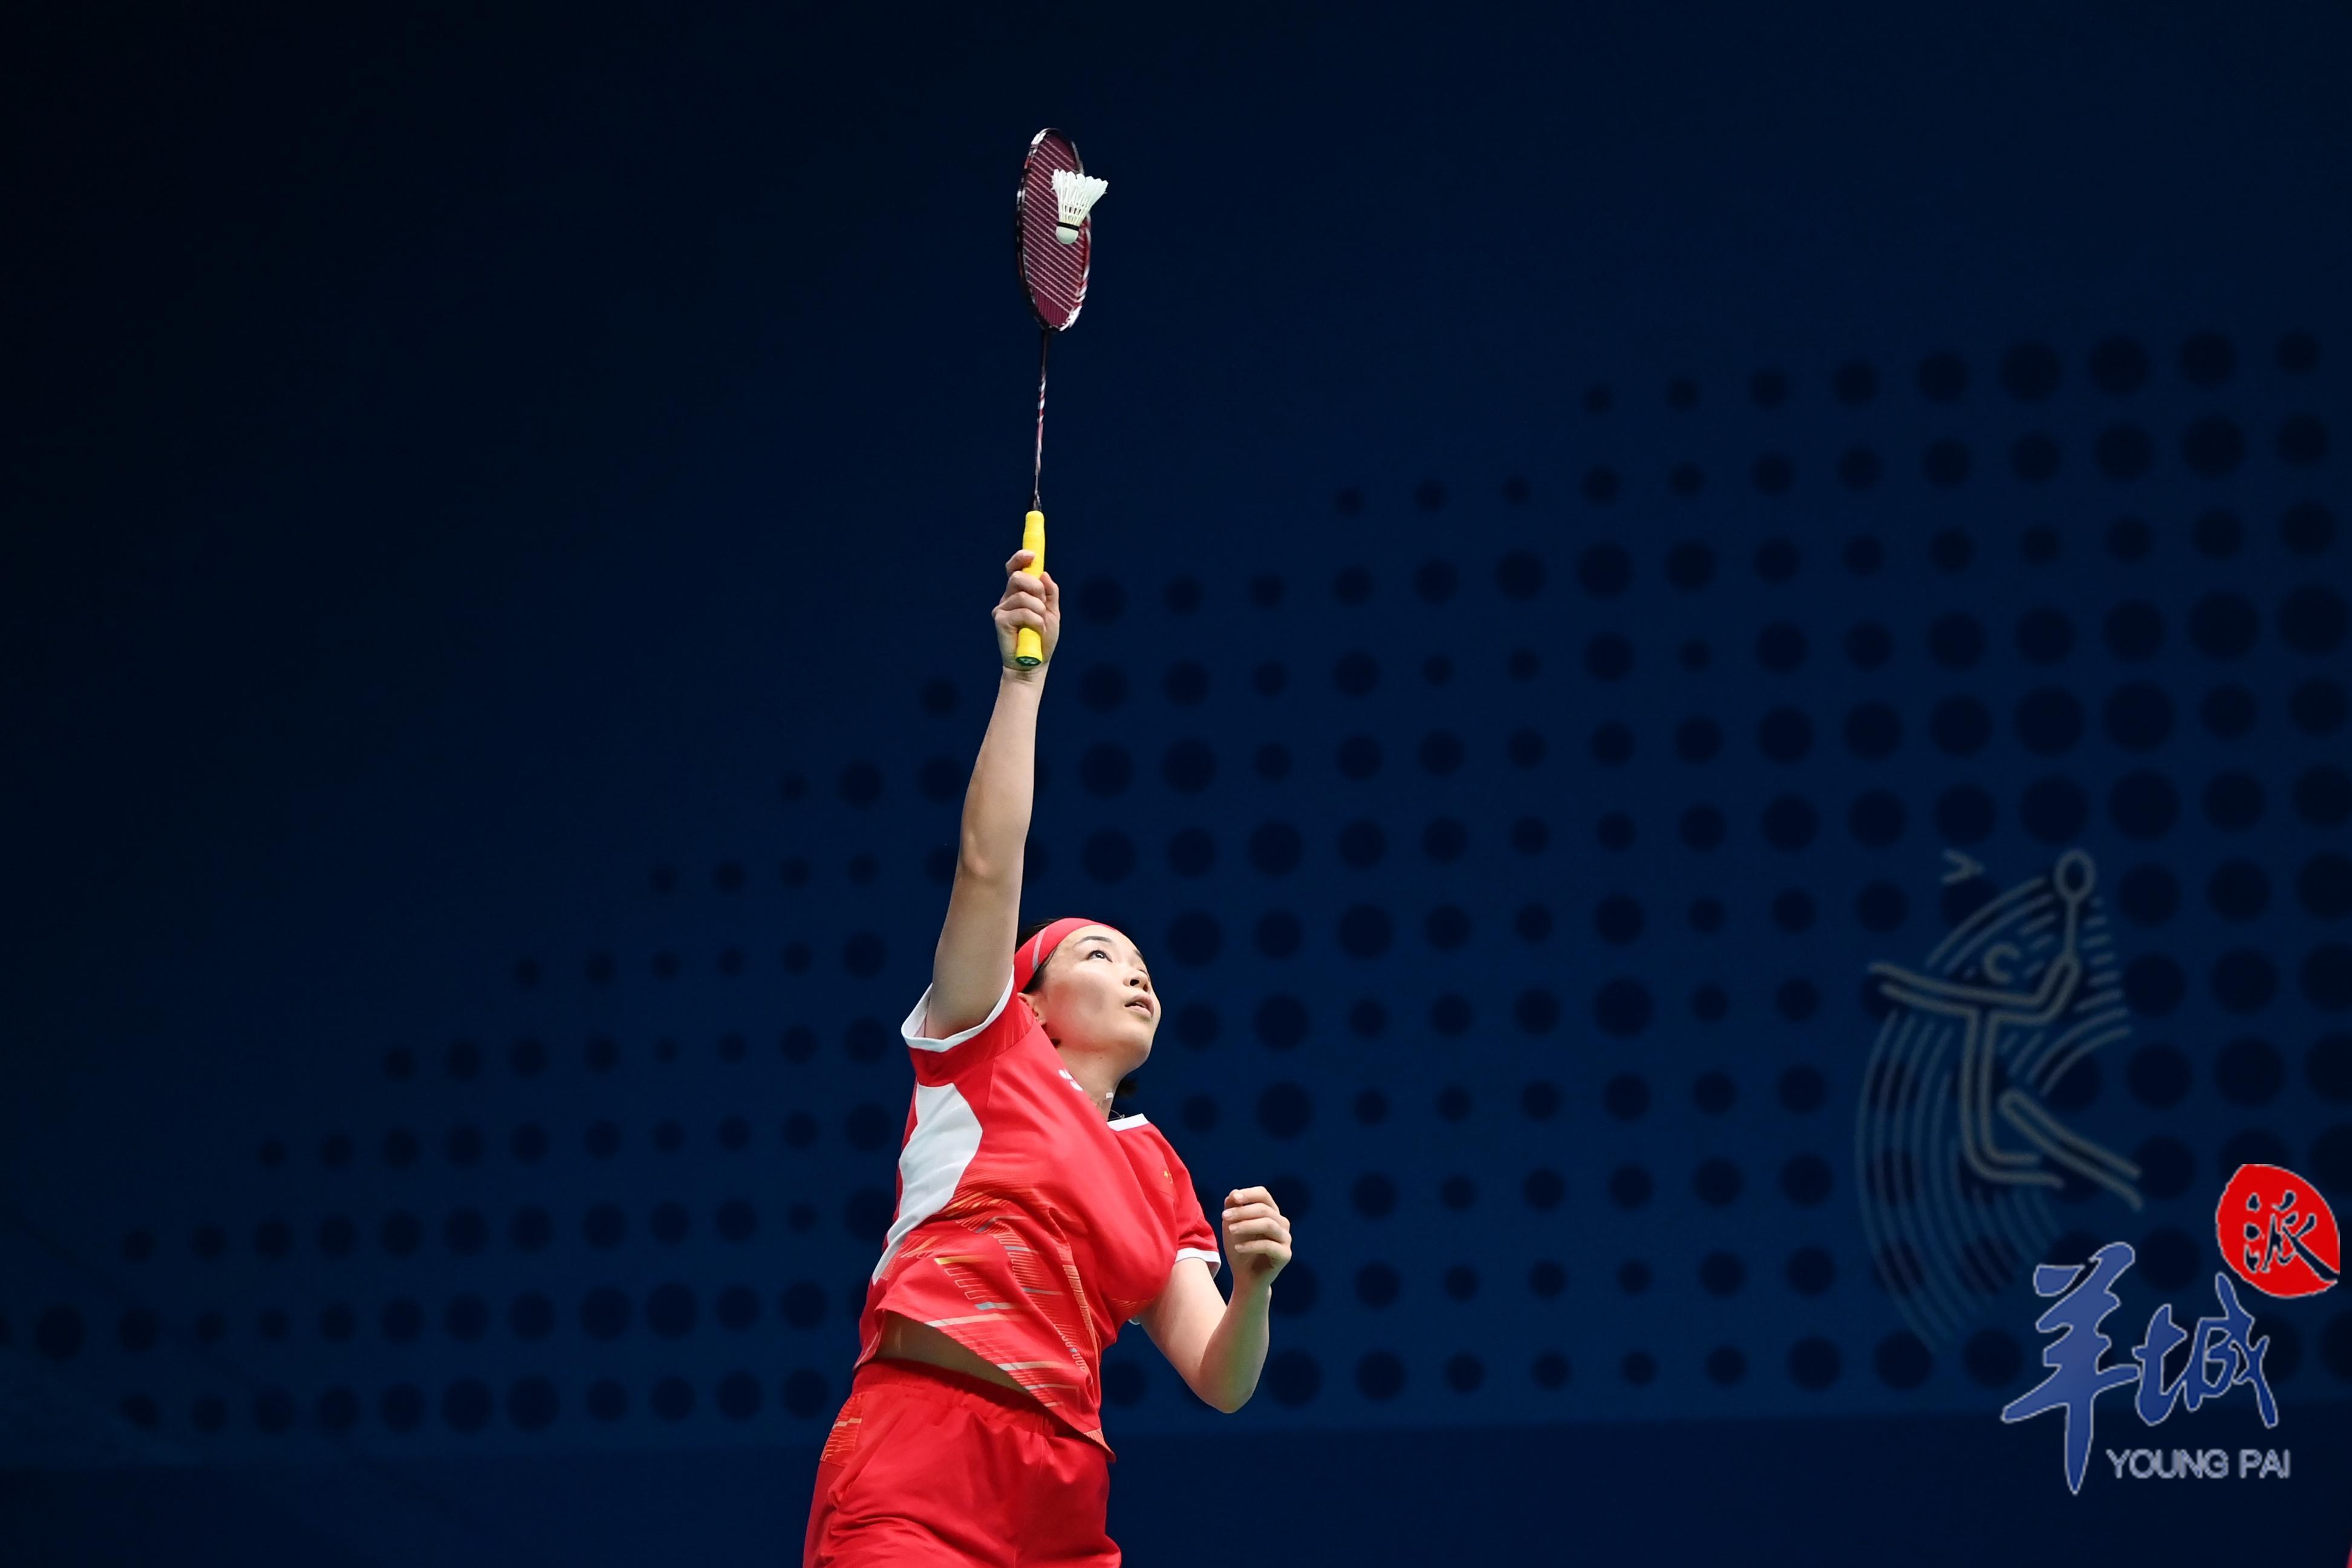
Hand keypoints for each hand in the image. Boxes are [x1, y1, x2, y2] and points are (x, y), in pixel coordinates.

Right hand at [993, 548, 1060, 669]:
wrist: (1034, 663)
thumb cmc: (1042, 639)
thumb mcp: (1052, 613)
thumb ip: (1050, 593)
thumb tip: (1044, 573)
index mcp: (1020, 593)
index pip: (1015, 569)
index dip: (1020, 558)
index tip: (1031, 554)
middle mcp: (1008, 598)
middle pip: (1018, 577)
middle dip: (1036, 587)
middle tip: (1043, 604)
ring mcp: (1002, 608)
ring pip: (1023, 596)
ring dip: (1039, 610)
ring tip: (1040, 625)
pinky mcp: (999, 620)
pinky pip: (1022, 611)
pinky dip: (1035, 621)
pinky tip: (1035, 631)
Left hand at [1222, 1186, 1291, 1291]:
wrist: (1245, 1277)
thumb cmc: (1240, 1248)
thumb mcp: (1231, 1226)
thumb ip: (1233, 1209)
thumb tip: (1234, 1193)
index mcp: (1271, 1212)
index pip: (1264, 1195)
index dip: (1249, 1194)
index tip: (1234, 1198)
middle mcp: (1281, 1223)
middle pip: (1264, 1209)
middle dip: (1242, 1211)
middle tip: (1224, 1216)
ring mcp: (1286, 1239)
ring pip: (1268, 1224)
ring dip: (1246, 1225)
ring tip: (1230, 1230)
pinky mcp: (1285, 1255)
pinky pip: (1269, 1245)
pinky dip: (1251, 1245)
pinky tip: (1238, 1248)